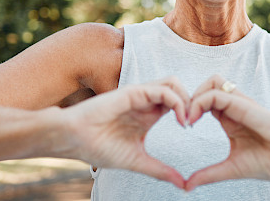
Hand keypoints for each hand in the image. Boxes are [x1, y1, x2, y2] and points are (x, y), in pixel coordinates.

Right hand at [56, 77, 189, 188]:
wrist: (74, 140)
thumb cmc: (99, 148)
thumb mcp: (137, 161)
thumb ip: (161, 170)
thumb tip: (183, 185)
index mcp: (149, 115)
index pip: (178, 104)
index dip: (191, 113)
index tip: (194, 132)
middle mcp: (147, 102)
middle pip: (180, 89)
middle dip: (194, 103)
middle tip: (195, 123)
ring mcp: (141, 95)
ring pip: (174, 84)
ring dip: (187, 99)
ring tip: (188, 121)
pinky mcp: (134, 92)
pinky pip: (163, 90)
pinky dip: (177, 101)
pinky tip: (180, 119)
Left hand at [185, 75, 269, 190]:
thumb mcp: (232, 168)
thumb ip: (209, 174)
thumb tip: (187, 186)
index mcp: (230, 119)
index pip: (205, 100)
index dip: (189, 108)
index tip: (183, 126)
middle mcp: (234, 107)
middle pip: (206, 86)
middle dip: (188, 98)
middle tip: (182, 119)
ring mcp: (241, 104)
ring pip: (212, 82)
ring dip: (195, 95)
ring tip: (188, 118)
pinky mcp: (246, 105)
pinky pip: (218, 93)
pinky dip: (201, 101)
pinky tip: (194, 119)